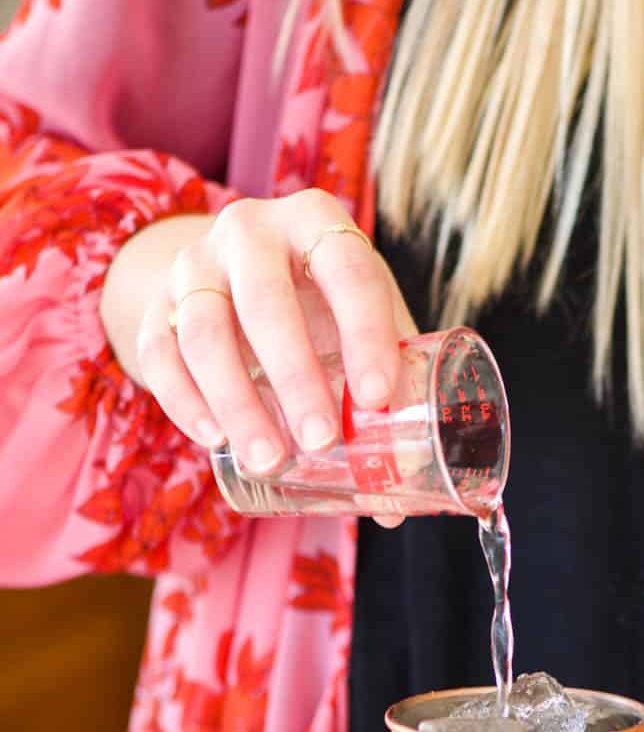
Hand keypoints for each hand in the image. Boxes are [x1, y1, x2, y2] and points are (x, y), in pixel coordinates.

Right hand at [130, 189, 414, 471]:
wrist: (237, 273)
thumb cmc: (322, 304)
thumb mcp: (363, 320)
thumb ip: (390, 389)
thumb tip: (400, 509)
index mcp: (319, 222)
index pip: (348, 272)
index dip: (366, 334)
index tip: (377, 399)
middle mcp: (251, 230)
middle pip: (267, 304)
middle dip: (295, 377)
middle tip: (322, 442)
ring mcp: (195, 263)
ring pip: (205, 331)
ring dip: (237, 401)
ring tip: (270, 460)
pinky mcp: (156, 302)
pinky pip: (160, 352)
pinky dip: (185, 400)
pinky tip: (214, 441)